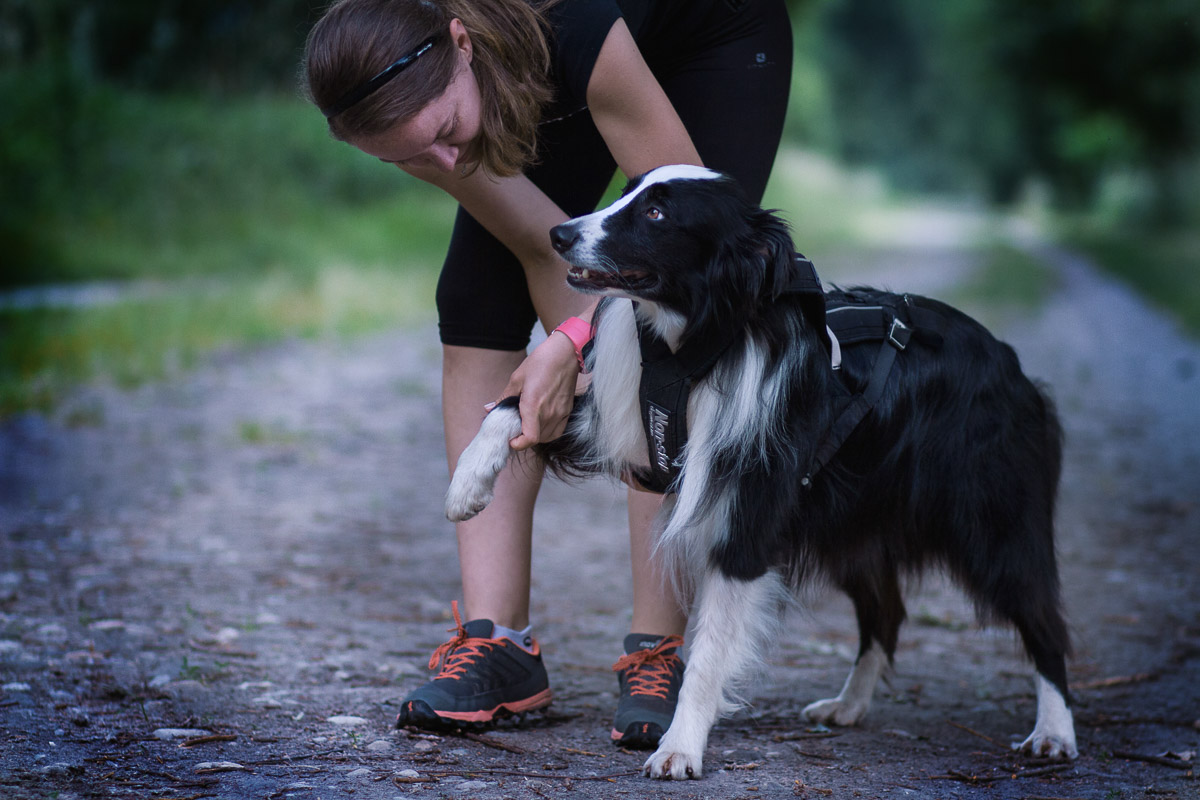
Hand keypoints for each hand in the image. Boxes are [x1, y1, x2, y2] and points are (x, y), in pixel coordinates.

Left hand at [498, 331, 580, 449]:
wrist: (565, 353)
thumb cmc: (540, 362)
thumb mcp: (517, 379)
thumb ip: (504, 398)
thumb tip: (490, 409)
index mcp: (533, 405)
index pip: (529, 438)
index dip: (517, 444)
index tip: (510, 439)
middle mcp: (549, 413)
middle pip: (535, 440)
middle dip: (522, 439)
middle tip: (514, 429)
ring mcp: (560, 414)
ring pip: (546, 437)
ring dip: (534, 436)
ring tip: (526, 425)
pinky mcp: (567, 412)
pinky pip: (557, 431)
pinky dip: (547, 433)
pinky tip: (540, 424)